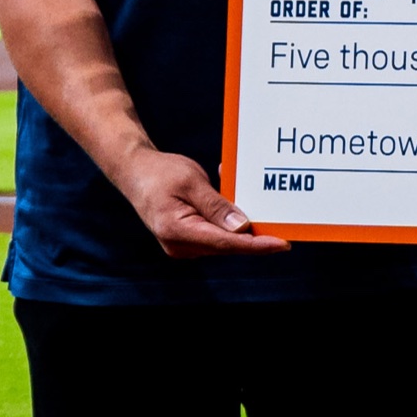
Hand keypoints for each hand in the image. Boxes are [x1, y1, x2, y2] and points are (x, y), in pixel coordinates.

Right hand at [115, 149, 290, 257]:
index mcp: (176, 231)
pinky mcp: (187, 239)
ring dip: (239, 222)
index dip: (256, 245)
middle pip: (228, 245)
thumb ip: (216, 206)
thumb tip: (242, 228)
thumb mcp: (191, 182)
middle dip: (254, 233)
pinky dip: (227, 219)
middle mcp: (179, 245)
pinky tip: (230, 197)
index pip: (225, 243)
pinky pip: (216, 233)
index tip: (282, 244)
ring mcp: (182, 245)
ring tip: (245, 195)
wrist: (134, 171)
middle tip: (281, 221)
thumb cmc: (160, 172)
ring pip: (224, 240)